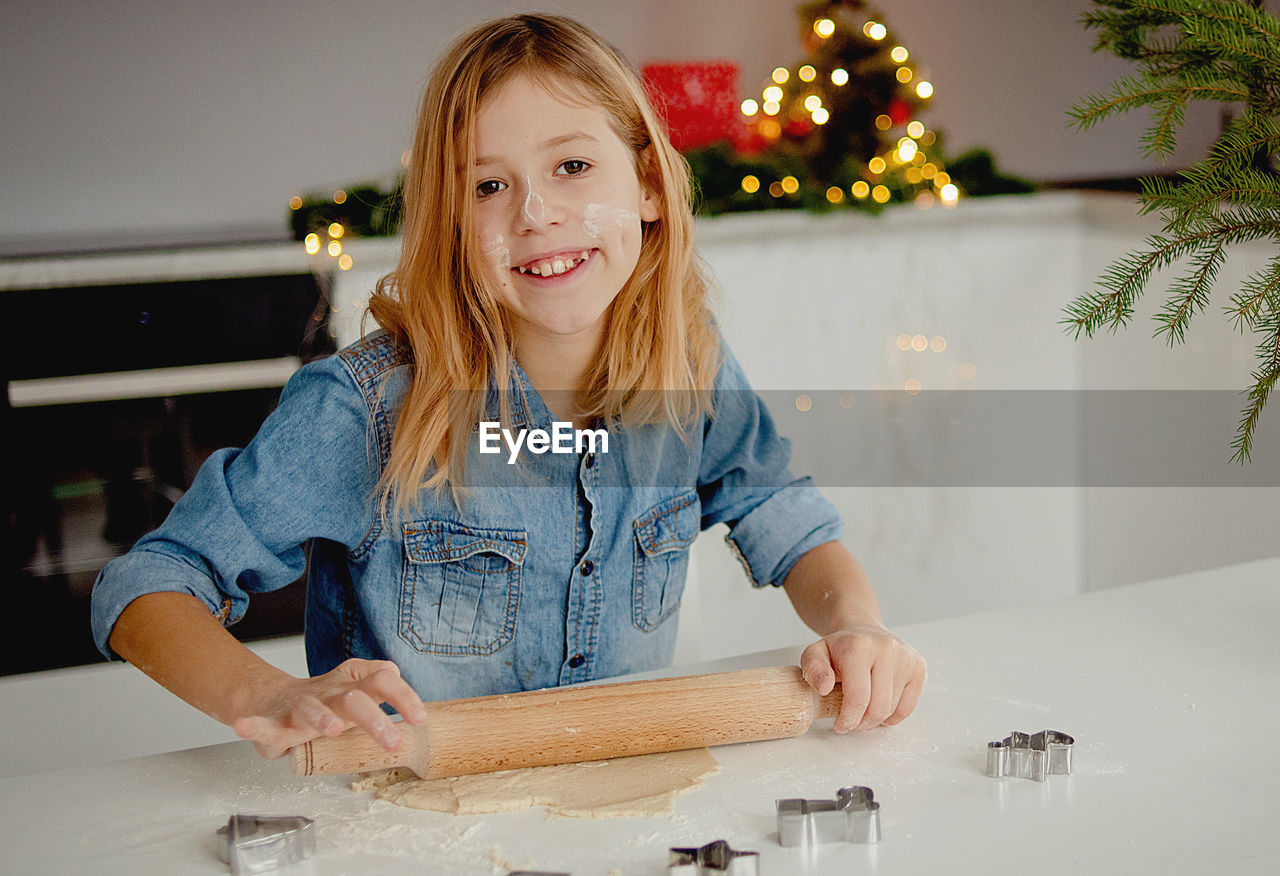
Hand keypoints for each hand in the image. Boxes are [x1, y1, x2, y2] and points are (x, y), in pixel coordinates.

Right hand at [231, 658, 428, 758]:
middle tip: (393, 740)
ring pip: (311, 709)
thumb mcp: (357, 688)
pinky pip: (261, 725)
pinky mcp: (272, 725)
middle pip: (353, 699)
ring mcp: (299, 708)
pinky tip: (244, 726)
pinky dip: (252, 725)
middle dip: (373, 718)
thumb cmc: (325, 701)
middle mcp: (328, 694)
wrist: (274, 700)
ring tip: (332, 729)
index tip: (420, 719)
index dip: (403, 697)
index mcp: (352, 686)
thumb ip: (381, 685)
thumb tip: (403, 682)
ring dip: (321, 718)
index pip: (382, 681)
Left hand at [800, 624, 925, 732]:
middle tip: (851, 722)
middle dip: (862, 723)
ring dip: (875, 719)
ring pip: (892, 709)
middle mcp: (886, 649)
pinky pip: (908, 706)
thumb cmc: (840, 648)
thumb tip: (824, 687)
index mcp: (859, 646)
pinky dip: (893, 715)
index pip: (858, 697)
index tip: (840, 725)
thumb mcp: (815, 654)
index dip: (848, 719)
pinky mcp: (919, 666)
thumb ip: (813, 670)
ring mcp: (906, 657)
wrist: (863, 631)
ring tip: (863, 711)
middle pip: (878, 707)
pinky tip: (880, 708)